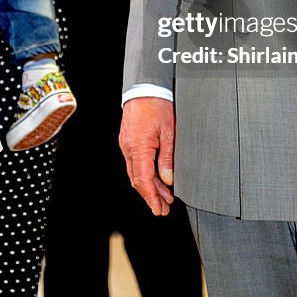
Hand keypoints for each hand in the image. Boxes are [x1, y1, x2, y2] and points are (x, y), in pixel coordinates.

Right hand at [119, 96, 175, 215]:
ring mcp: (126, 144)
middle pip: (138, 180)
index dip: (151, 198)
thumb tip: (168, 179)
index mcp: (139, 147)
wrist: (145, 87)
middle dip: (151, 196)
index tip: (159, 210)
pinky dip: (145, 173)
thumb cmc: (158, 105)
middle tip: (163, 209)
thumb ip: (167, 157)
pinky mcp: (128, 140)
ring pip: (136, 172)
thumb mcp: (169, 131)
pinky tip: (156, 178)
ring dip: (149, 186)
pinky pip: (135, 162)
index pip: (143, 181)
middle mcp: (128, 148)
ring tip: (164, 196)